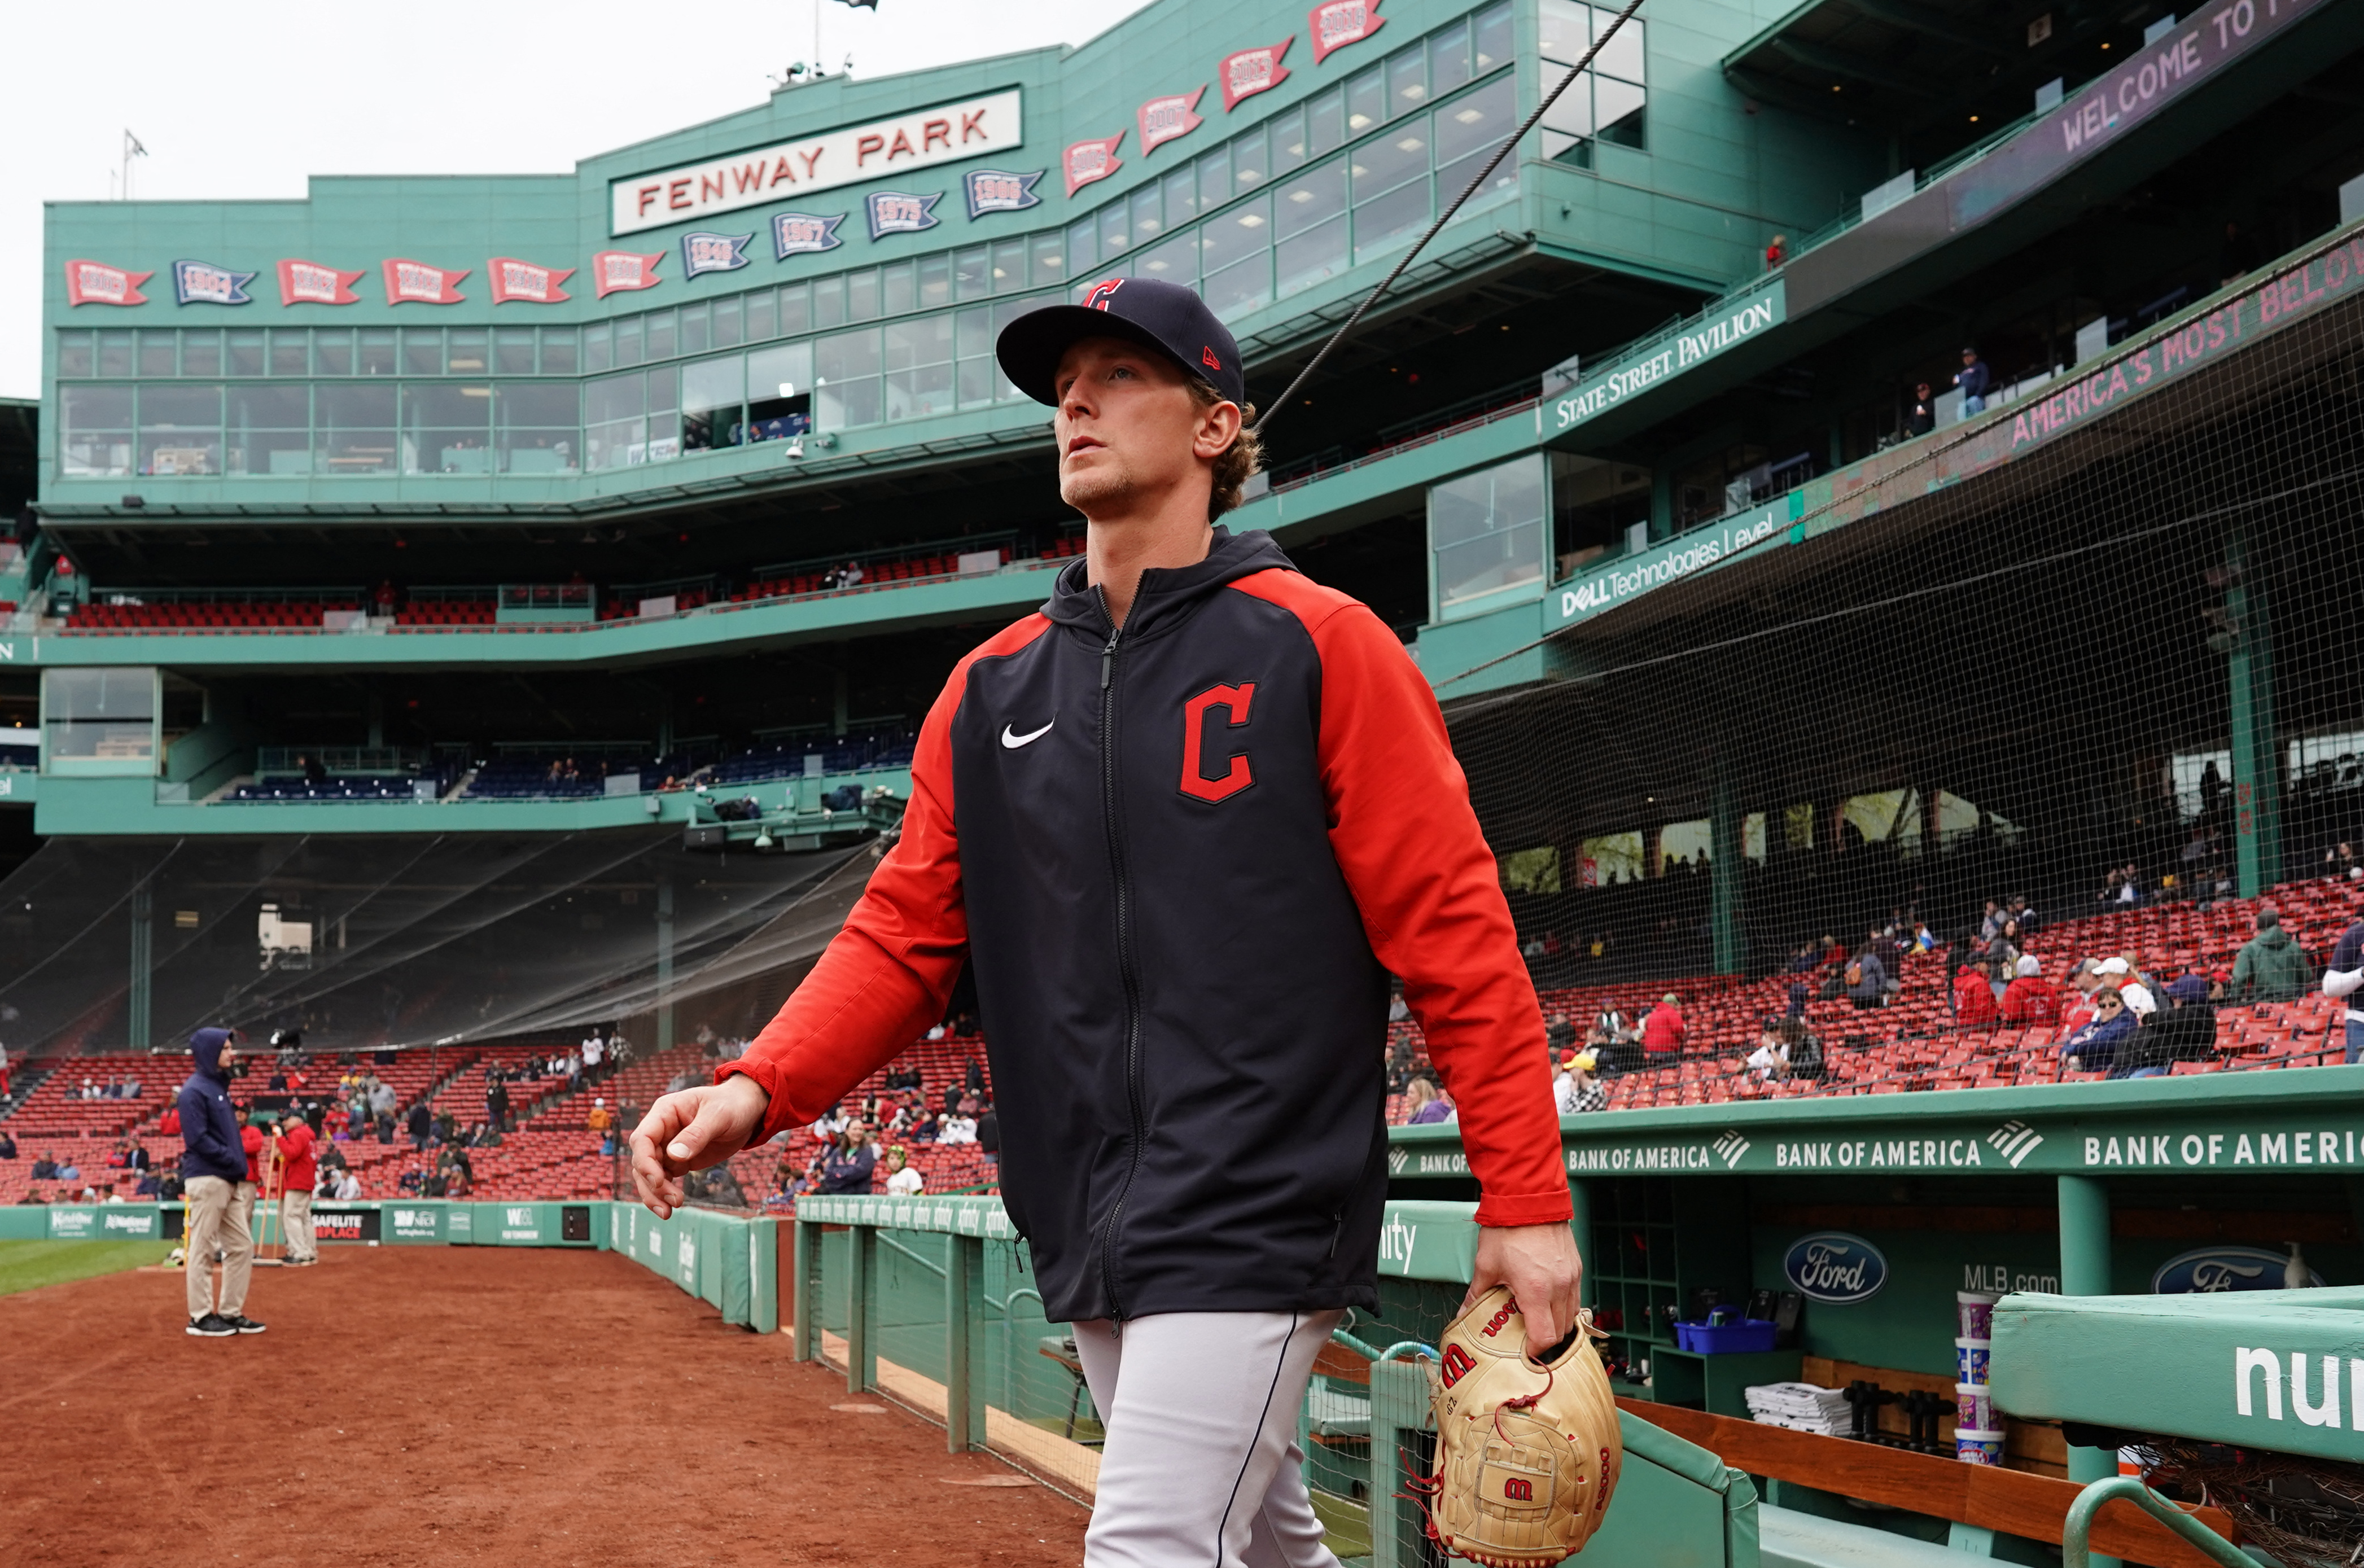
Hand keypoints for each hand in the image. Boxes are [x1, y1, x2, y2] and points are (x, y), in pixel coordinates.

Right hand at [629, 1075, 769, 1217]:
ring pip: (649, 1174)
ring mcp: (668, 1147)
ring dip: (655, 1194)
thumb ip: (697, 1134)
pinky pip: (663, 1179)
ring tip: (668, 1212)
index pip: (642, 1139)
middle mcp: (661, 1130)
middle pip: (642, 1161)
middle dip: (651, 1184)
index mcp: (665, 1112)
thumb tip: (673, 1156)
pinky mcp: (678, 1161)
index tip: (659, 1181)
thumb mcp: (719, 1115)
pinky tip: (672, 1206)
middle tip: (674, 1201)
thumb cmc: (733, 1104)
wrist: (747, 1109)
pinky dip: (664, 1193)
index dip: (645, 1161)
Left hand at [1462, 1221, 1583, 1352]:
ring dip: (1556, 1323)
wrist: (1528, 1197)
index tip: (1523, 1352)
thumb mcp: (1486, 1265)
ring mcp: (1571, 1277)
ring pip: (1571, 1315)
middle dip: (1544, 1339)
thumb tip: (1464, 1315)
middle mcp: (1559, 1287)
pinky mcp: (1576, 1267)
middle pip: (1561, 1331)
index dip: (1535, 1351)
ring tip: (1535, 1317)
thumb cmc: (1506, 1229)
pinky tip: (1546, 1299)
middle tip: (1526, 1336)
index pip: (1545, 1337)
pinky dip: (1563, 1306)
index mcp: (1536, 1290)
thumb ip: (1477, 1295)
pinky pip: (1575, 1297)